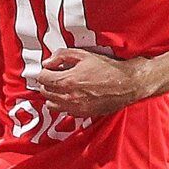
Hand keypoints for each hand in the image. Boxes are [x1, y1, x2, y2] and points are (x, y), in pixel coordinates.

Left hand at [30, 48, 147, 117]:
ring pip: (50, 104)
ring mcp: (75, 107)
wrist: (126, 84)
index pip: (42, 78)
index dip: (45, 71)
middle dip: (48, 83)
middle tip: (56, 76)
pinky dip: (62, 104)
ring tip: (62, 87)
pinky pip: (63, 111)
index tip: (51, 69)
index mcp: (67, 80)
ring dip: (53, 95)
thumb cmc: (107, 68)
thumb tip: (48, 62)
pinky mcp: (82, 114)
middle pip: (44, 92)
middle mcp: (68, 97)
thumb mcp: (84, 55)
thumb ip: (62, 55)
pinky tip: (71, 95)